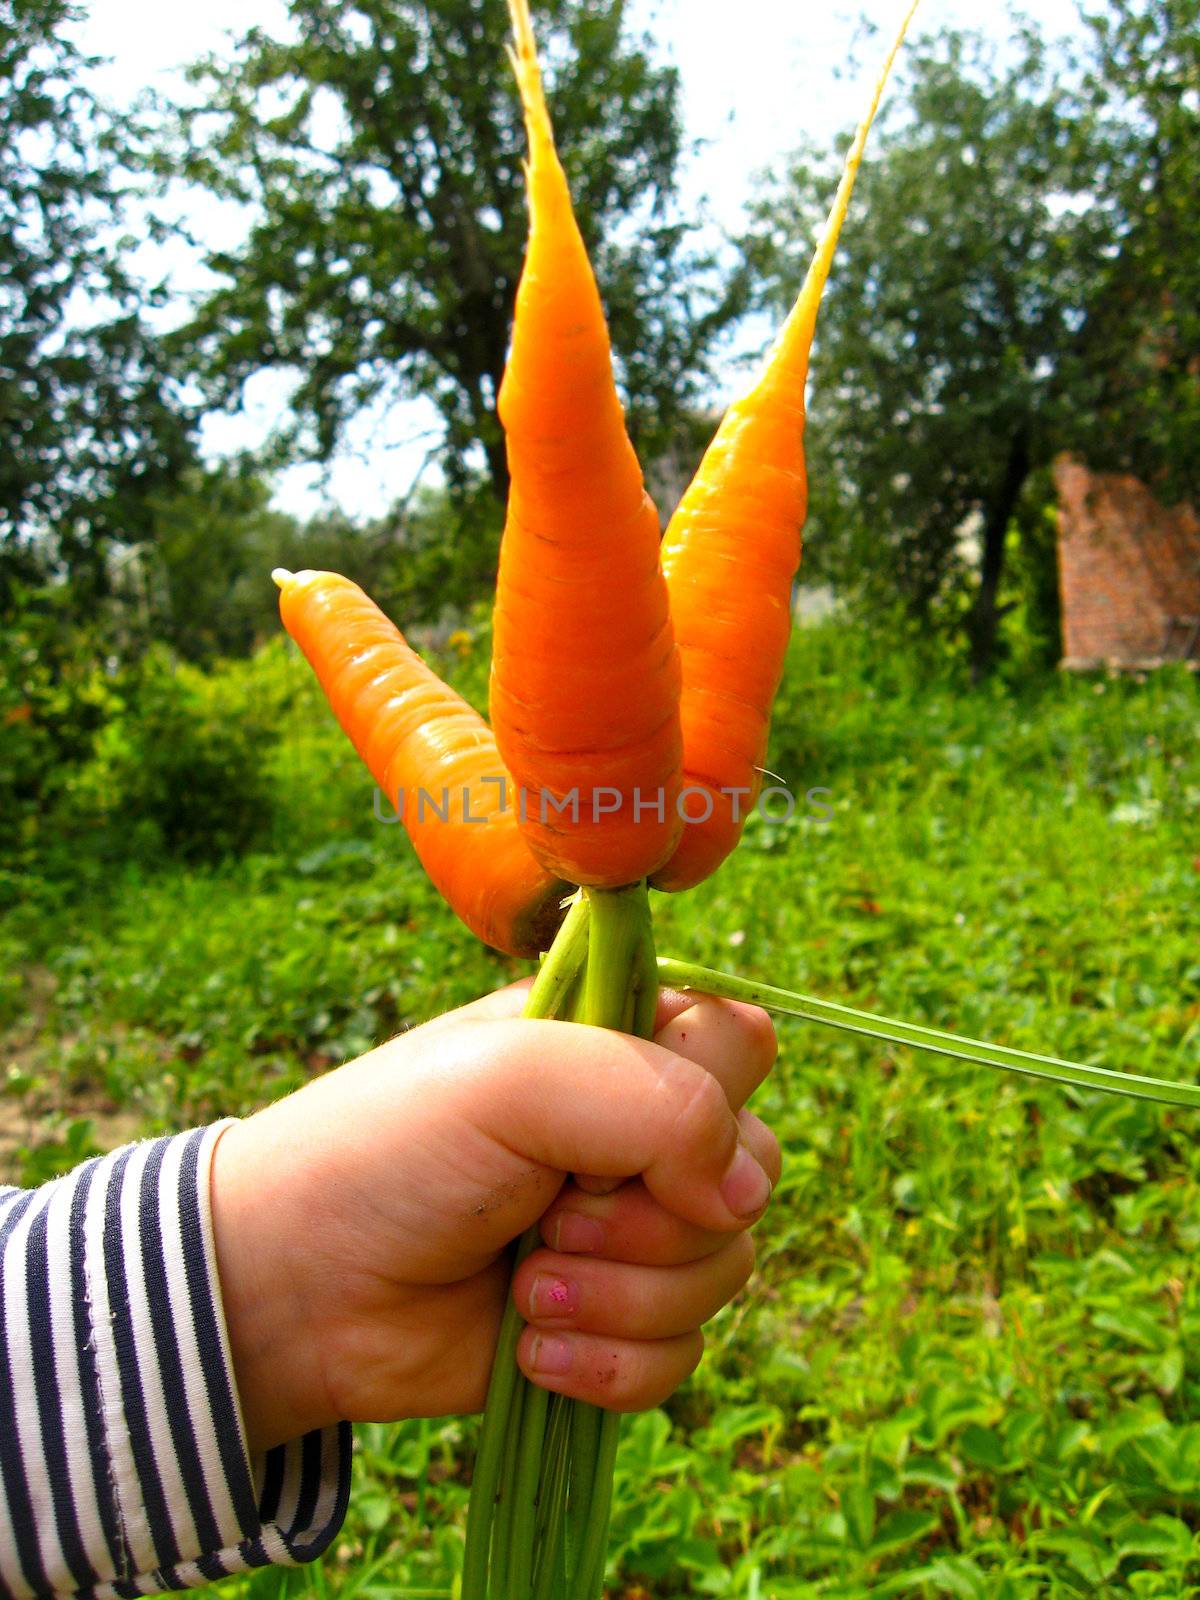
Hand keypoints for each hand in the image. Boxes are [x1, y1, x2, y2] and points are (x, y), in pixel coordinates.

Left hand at [210, 983, 778, 1453]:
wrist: (296, 1290)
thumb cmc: (390, 1152)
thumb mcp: (515, 1080)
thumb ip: (660, 1100)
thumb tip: (746, 1194)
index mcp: (616, 1040)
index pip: (741, 1044)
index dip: (704, 1104)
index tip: (616, 1141)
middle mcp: (636, 1131)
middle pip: (750, 1175)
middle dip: (651, 1219)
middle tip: (549, 1214)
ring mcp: (627, 1231)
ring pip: (723, 1274)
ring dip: (618, 1296)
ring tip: (522, 1285)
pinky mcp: (611, 1325)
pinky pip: (680, 1358)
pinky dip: (608, 1364)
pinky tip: (527, 1350)